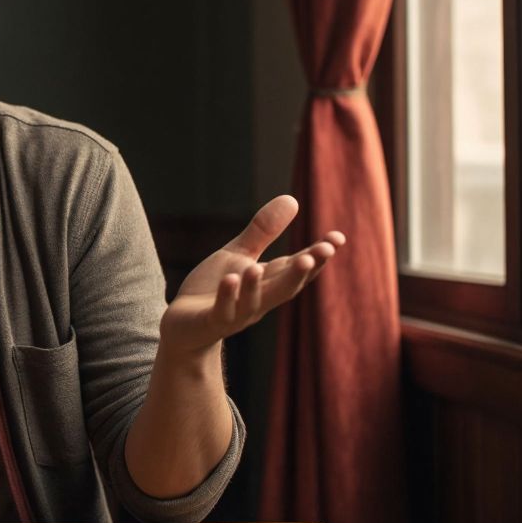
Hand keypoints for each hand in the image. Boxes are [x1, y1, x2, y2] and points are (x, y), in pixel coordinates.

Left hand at [159, 195, 343, 356]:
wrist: (184, 323)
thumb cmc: (215, 286)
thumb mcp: (239, 254)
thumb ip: (264, 231)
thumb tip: (293, 199)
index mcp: (268, 282)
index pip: (296, 267)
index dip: (317, 255)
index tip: (338, 238)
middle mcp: (258, 300)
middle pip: (284, 287)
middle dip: (302, 271)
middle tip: (321, 252)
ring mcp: (236, 313)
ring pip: (253, 301)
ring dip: (257, 285)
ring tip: (258, 267)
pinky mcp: (212, 321)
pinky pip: (222, 311)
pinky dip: (228, 296)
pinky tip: (231, 279)